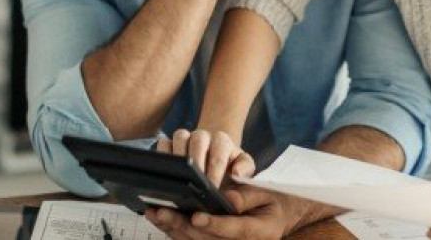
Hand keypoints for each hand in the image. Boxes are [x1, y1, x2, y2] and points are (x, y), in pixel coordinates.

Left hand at [145, 186, 301, 239]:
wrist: (276, 218)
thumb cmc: (272, 204)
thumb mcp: (268, 195)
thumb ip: (249, 196)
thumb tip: (229, 199)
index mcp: (258, 233)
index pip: (233, 230)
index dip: (214, 224)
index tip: (197, 216)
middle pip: (207, 239)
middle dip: (182, 225)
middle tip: (162, 211)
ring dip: (173, 229)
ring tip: (155, 213)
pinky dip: (175, 231)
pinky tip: (160, 218)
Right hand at [155, 129, 254, 186]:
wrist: (215, 159)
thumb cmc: (229, 166)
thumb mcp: (244, 167)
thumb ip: (246, 169)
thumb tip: (237, 173)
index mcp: (221, 140)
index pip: (219, 151)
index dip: (215, 170)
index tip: (212, 187)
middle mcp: (202, 136)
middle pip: (198, 140)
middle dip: (197, 163)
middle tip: (196, 183)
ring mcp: (185, 137)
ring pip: (179, 137)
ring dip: (179, 158)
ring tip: (180, 178)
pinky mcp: (169, 143)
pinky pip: (163, 144)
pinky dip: (163, 156)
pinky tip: (165, 174)